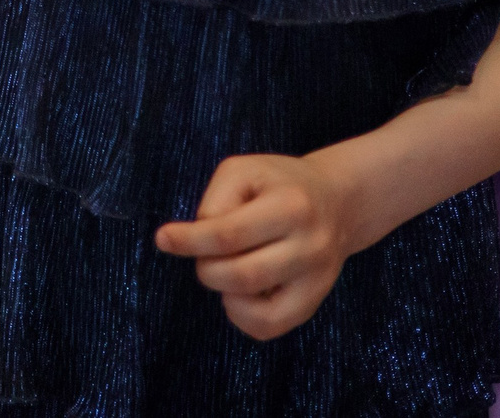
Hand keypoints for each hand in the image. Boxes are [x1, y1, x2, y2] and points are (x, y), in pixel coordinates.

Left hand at [155, 152, 355, 339]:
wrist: (337, 201)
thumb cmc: (279, 183)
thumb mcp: (244, 171)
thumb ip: (215, 202)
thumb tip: (195, 242)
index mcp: (290, 206)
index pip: (229, 234)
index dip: (189, 241)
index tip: (162, 238)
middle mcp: (310, 246)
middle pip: (241, 275)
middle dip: (207, 267)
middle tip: (205, 252)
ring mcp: (317, 279)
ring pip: (257, 308)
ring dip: (223, 290)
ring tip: (222, 267)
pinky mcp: (314, 301)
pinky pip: (270, 327)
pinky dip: (241, 316)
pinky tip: (236, 292)